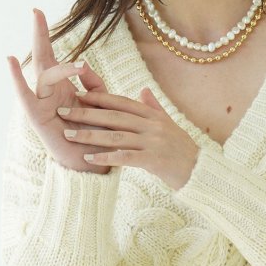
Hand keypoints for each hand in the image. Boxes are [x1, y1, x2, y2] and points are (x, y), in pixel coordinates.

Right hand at [7, 7, 115, 174]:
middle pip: (43, 59)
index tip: (40, 12)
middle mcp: (50, 93)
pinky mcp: (36, 116)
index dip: (49, 37)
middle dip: (40, 35)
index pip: (58, 58)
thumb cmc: (97, 137)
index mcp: (64, 89)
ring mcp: (42, 103)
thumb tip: (86, 66)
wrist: (93, 166)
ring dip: (63, 70)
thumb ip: (96, 86)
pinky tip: (10, 61)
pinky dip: (17, 79)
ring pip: (46, 76)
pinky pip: (25, 95)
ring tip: (80, 69)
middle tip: (36, 11)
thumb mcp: (101, 106)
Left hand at [57, 87, 200, 189]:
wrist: (201, 173)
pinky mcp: (154, 161)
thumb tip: (143, 91)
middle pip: (113, 116)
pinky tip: (89, 158)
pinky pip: (125, 157)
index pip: (121, 103)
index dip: (98, 98)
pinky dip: (106, 157)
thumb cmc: (184, 152)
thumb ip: (154, 108)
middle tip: (63, 112)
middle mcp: (152, 126)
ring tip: (69, 134)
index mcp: (153, 116)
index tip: (77, 95)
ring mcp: (153, 143)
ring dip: (90, 135)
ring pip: (115, 136)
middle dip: (86, 114)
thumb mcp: (170, 126)